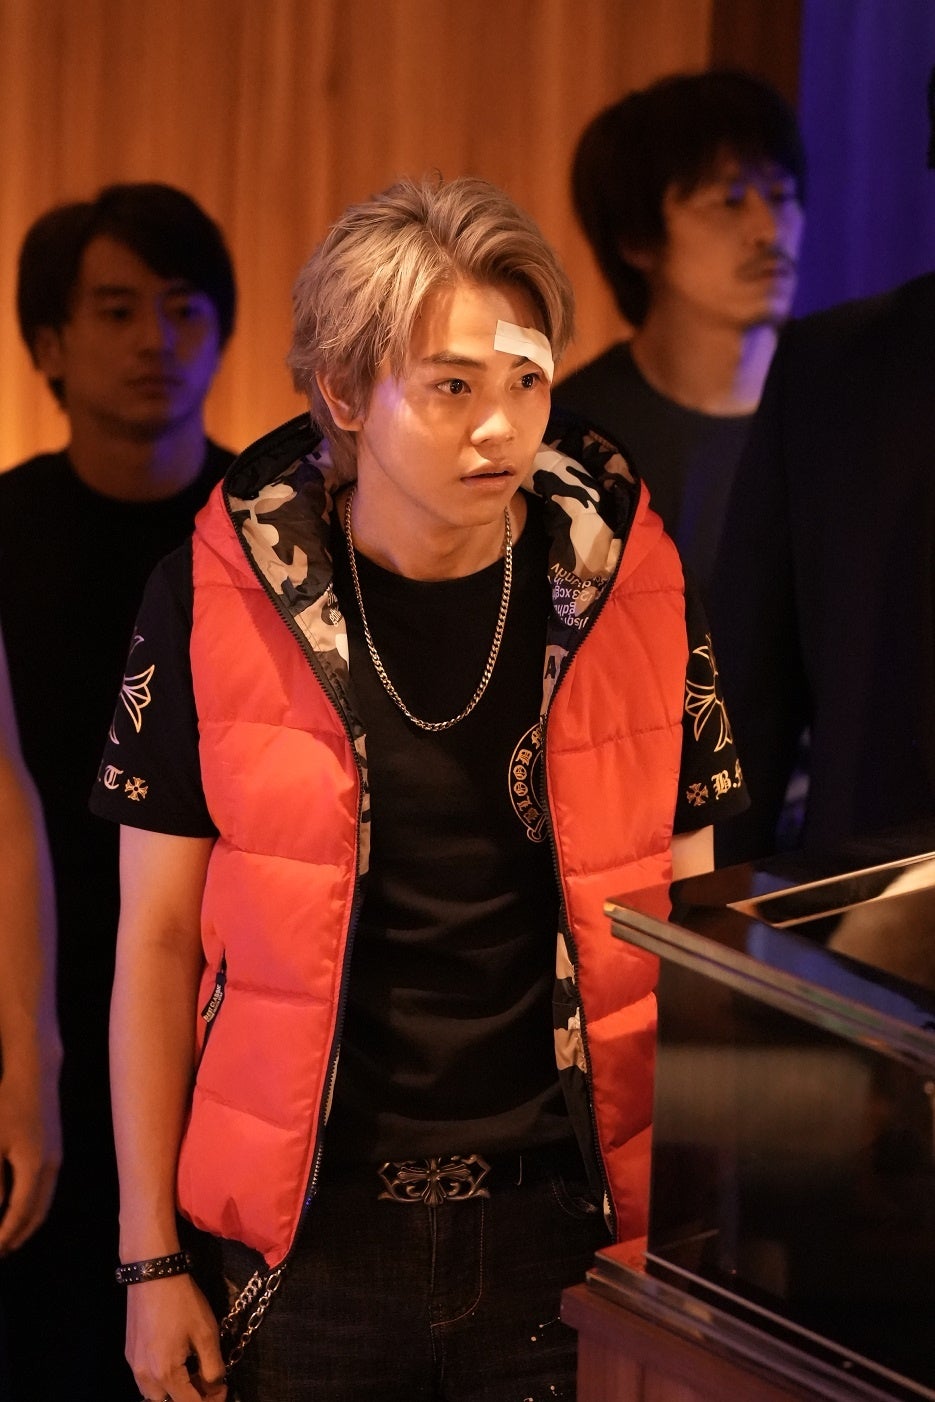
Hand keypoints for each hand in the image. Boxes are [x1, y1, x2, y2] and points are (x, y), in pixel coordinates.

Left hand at [0, 1057, 60, 1251]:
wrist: (35, 1072)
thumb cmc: (7, 1106)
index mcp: (35, 1169)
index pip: (19, 1215)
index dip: (4, 1237)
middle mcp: (51, 1168)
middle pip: (38, 1214)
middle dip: (18, 1236)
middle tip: (0, 1252)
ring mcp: (56, 1157)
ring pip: (44, 1202)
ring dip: (27, 1223)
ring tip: (8, 1236)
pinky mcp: (54, 1148)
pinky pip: (45, 1189)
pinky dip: (32, 1205)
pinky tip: (17, 1204)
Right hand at [126, 1274, 227, 1399]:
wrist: (153, 1274)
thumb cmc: (183, 1302)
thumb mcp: (206, 1333)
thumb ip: (213, 1367)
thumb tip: (215, 1386)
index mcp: (165, 1374)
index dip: (210, 1401)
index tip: (222, 1388)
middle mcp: (145, 1377)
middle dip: (190, 1397)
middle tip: (206, 1380)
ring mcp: (134, 1366)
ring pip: (155, 1395)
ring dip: (174, 1391)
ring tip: (191, 1371)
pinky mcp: (129, 1354)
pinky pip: (145, 1380)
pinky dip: (162, 1380)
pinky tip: (175, 1360)